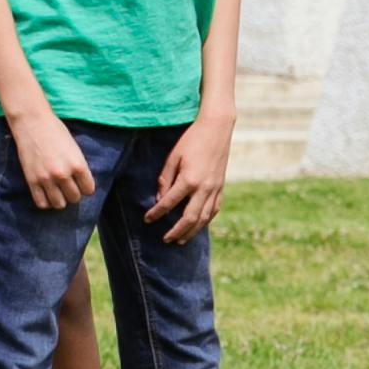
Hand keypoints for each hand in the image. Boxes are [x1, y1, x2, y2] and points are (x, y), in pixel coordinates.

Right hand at [7, 105, 93, 211]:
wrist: (32, 123)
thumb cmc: (55, 131)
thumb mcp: (74, 149)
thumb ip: (78, 167)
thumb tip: (81, 184)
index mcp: (78, 165)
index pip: (89, 190)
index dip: (85, 187)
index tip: (80, 183)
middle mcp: (63, 174)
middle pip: (74, 198)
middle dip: (73, 193)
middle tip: (68, 186)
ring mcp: (47, 179)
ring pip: (59, 204)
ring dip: (60, 200)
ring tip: (57, 191)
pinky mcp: (32, 181)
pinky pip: (41, 203)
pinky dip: (46, 202)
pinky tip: (46, 194)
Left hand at [145, 114, 232, 239]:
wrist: (217, 128)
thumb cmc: (191, 140)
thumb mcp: (173, 157)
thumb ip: (165, 179)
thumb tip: (160, 199)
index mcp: (189, 179)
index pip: (169, 203)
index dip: (156, 213)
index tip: (147, 219)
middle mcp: (204, 188)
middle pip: (189, 218)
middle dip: (176, 231)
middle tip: (165, 240)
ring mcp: (215, 189)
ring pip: (203, 218)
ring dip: (191, 232)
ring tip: (180, 240)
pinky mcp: (221, 188)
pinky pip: (213, 210)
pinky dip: (204, 221)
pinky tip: (197, 226)